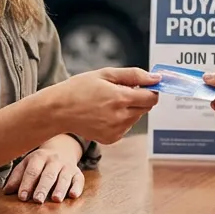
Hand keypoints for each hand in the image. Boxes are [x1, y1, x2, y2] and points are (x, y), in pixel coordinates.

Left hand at [5, 136, 84, 203]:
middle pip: (48, 174)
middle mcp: (53, 160)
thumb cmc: (39, 163)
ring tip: (56, 199)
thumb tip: (6, 191)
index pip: (32, 171)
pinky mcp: (77, 173)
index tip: (22, 197)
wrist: (61, 149)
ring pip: (64, 177)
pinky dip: (77, 187)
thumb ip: (17, 177)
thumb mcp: (26, 165)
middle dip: (42, 187)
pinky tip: (73, 195)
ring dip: (60, 188)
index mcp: (38, 158)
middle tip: (38, 200)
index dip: (27, 184)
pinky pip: (79, 179)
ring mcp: (67, 166)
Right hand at [46, 67, 160, 145]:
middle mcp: (120, 117)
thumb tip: (156, 78)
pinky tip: (104, 114)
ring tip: (109, 102)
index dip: (151, 89)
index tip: (146, 85)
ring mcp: (116, 130)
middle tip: (120, 91)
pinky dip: (121, 120)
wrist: (58, 110)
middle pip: (146, 107)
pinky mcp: (111, 139)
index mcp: (120, 98)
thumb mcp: (105, 74)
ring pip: (136, 117)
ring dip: (130, 109)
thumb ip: (134, 75)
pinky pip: (125, 127)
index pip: (152, 97)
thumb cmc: (79, 88)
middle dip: (139, 98)